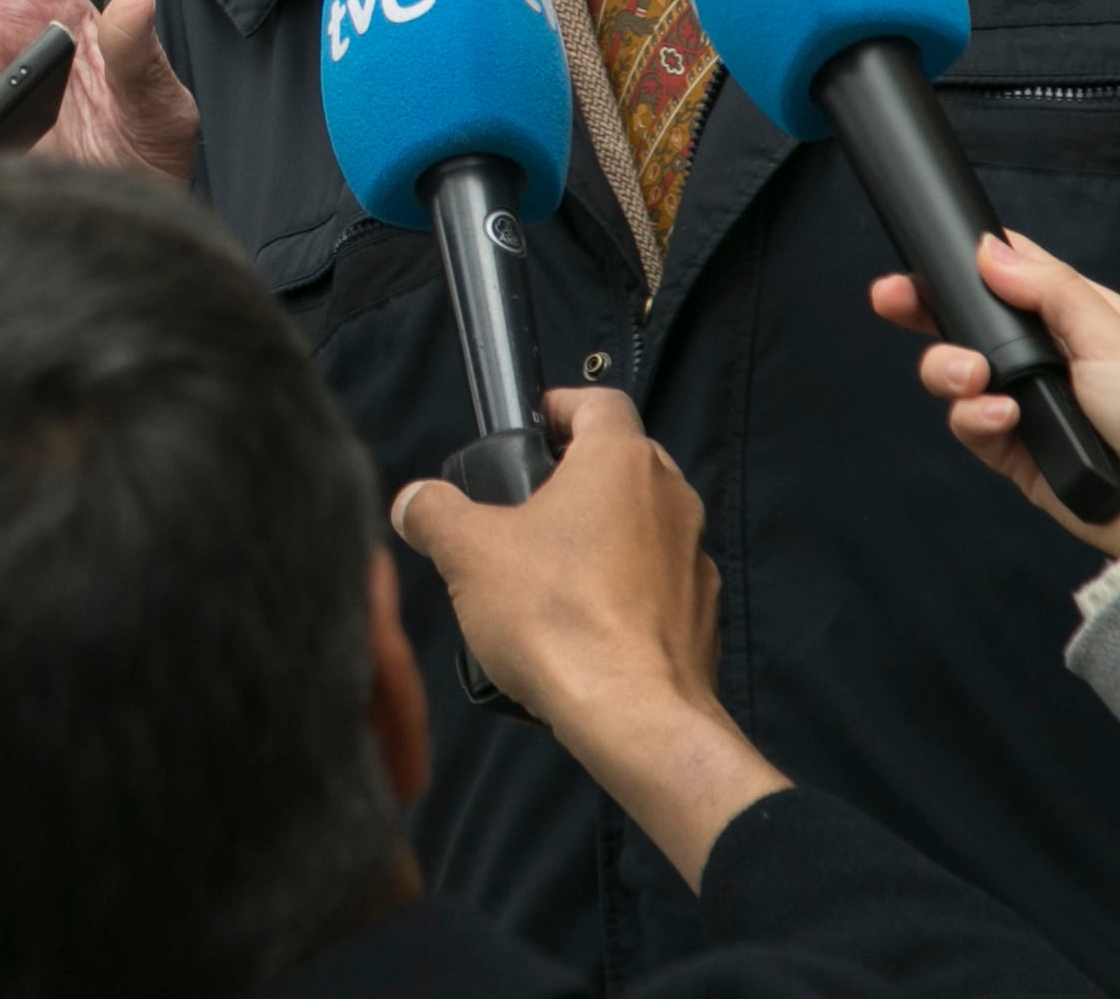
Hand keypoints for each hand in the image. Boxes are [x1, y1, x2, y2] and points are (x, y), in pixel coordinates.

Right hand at [388, 390, 788, 889]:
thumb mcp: (467, 554)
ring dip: (600, 541)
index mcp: (623, 461)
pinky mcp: (705, 618)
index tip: (525, 435)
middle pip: (620, 466)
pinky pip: (658, 588)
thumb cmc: (554, 615)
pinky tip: (583, 634)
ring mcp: (698, 560)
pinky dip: (625, 596)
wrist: (635, 719)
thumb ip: (434, 513)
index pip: (598, 401)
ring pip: (641, 529)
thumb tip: (414, 501)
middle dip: (572, 483)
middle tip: (520, 516)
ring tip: (546, 584)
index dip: (557, 408)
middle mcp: (673, 498)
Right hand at [867, 233, 1119, 560]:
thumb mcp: (1114, 336)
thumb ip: (1050, 289)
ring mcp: (1023, 402)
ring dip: (948, 369)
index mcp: (1073, 317)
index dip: (965, 263)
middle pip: (966, 322)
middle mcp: (1043, 356)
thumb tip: (989, 248)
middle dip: (923, 310)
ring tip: (971, 378)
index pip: (1008, 276)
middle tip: (890, 300)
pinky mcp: (1011, 449)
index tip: (925, 258)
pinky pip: (967, 424)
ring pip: (955, 372)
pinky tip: (1004, 418)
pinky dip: (974, 417)